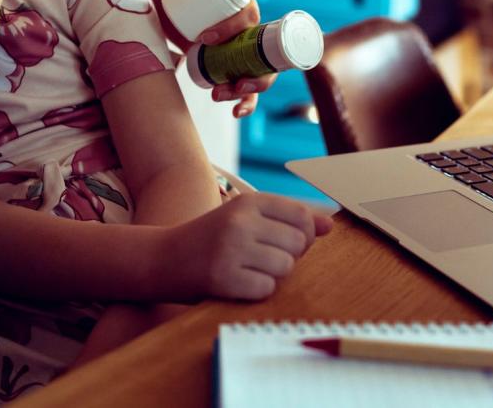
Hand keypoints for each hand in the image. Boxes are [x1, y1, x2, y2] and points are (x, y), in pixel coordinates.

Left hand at [150, 0, 273, 117]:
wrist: (168, 13)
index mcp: (245, 8)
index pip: (250, 17)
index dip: (233, 28)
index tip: (205, 38)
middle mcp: (250, 33)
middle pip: (262, 54)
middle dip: (252, 73)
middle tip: (226, 80)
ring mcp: (243, 53)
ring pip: (257, 74)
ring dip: (247, 90)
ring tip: (220, 95)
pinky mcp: (233, 69)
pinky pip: (248, 90)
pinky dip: (246, 103)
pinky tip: (235, 113)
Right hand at [165, 193, 332, 300]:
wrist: (163, 258)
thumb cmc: (212, 239)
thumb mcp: (247, 219)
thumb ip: (288, 219)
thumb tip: (330, 225)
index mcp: (248, 202)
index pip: (302, 216)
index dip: (301, 236)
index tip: (282, 242)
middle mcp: (240, 221)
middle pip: (298, 244)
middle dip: (288, 257)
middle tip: (261, 258)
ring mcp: (231, 249)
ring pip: (285, 268)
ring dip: (272, 275)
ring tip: (248, 269)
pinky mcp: (222, 277)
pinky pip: (266, 289)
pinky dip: (257, 291)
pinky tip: (238, 283)